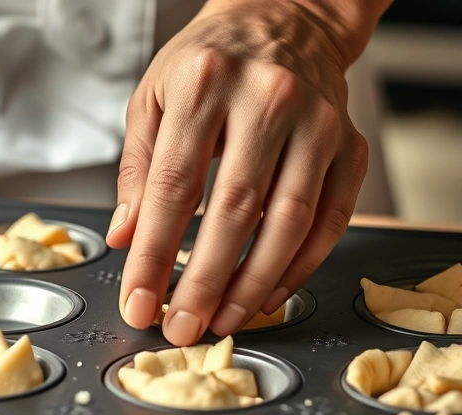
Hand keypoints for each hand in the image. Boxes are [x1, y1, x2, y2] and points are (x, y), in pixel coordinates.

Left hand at [106, 0, 381, 345]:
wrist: (283, 18)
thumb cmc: (208, 63)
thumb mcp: (152, 98)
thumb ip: (137, 169)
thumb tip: (124, 237)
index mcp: (204, 84)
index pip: (173, 186)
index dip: (154, 253)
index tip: (138, 299)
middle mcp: (267, 100)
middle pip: (234, 209)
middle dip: (204, 281)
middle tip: (181, 326)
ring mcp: (317, 124)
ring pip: (288, 221)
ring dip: (253, 283)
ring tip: (222, 320)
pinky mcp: (349, 146)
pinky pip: (330, 219)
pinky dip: (300, 265)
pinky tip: (268, 293)